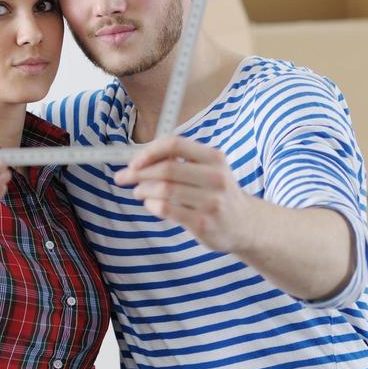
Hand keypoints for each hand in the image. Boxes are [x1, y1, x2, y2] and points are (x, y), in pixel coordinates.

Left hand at [114, 136, 252, 252]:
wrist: (245, 224)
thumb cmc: (218, 193)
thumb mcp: (210, 169)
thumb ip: (181, 161)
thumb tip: (139, 159)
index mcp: (214, 158)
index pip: (175, 144)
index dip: (150, 151)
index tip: (133, 161)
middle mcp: (215, 177)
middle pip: (166, 168)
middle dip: (138, 173)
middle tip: (123, 177)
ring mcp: (210, 202)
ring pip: (164, 190)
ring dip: (143, 190)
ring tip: (138, 192)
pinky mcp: (203, 223)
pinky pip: (167, 209)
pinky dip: (152, 205)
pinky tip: (151, 204)